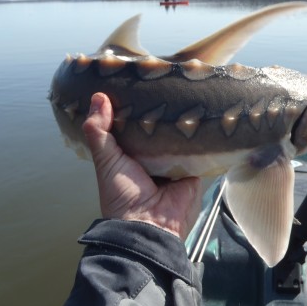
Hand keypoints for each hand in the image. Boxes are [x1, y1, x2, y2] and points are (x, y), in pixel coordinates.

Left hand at [82, 93, 201, 239]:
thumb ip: (99, 131)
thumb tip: (98, 96)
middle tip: (170, 80)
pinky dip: (203, 135)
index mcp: (134, 154)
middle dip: (165, 110)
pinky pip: (201, 148)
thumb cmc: (122, 193)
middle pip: (162, 128)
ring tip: (192, 88)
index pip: (138, 124)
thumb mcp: (106, 160)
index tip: (143, 81)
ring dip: (185, 120)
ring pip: (182, 136)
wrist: (149, 225)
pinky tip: (208, 113)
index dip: (138, 106)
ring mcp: (177, 162)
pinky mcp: (196, 167)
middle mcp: (156, 157)